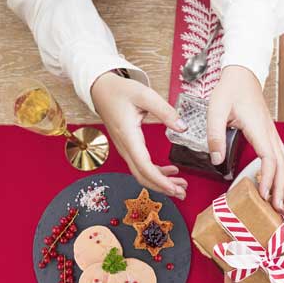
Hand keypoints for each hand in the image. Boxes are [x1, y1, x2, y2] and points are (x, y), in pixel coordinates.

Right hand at [91, 72, 187, 199]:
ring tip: (180, 186)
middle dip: (162, 188)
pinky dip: (156, 173)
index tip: (174, 188)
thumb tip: (182, 127)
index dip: (159, 180)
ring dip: (161, 183)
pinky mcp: (128, 147)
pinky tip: (171, 172)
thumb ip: (165, 111)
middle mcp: (125, 147)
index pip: (143, 166)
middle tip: (182, 193)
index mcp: (128, 136)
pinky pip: (141, 166)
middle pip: (142, 176)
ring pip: (142, 174)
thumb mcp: (145, 95)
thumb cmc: (120, 91)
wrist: (101, 89)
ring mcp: (125, 149)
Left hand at [208, 66, 283, 210]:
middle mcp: (270, 132)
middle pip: (283, 164)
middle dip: (282, 187)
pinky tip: (281, 183)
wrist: (242, 74)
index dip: (269, 178)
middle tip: (279, 208)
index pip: (269, 158)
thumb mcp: (215, 110)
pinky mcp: (270, 134)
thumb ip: (215, 135)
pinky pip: (282, 156)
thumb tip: (217, 159)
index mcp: (258, 128)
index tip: (265, 194)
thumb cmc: (229, 90)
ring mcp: (272, 133)